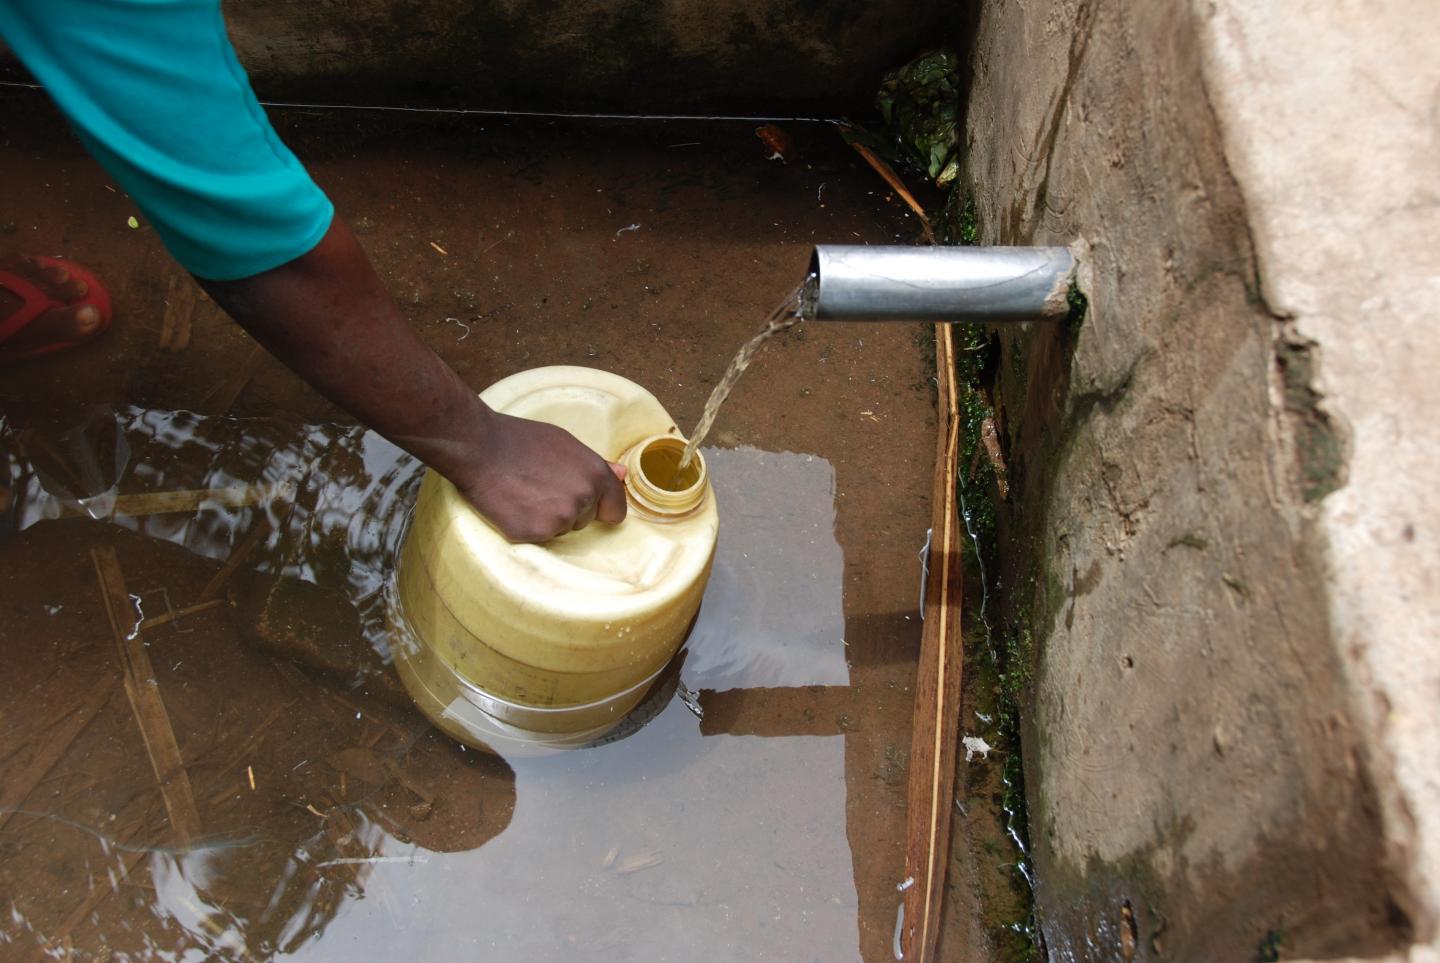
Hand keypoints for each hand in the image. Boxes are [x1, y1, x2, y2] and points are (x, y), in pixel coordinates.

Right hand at [450, 411, 627, 542]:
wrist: (480, 447)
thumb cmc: (522, 440)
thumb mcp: (566, 444)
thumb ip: (597, 464)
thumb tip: (622, 475)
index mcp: (596, 476)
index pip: (615, 511)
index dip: (600, 509)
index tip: (586, 505)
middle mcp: (583, 500)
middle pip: (585, 521)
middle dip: (567, 509)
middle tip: (540, 486)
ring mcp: (559, 520)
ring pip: (561, 530)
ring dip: (547, 519)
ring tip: (525, 493)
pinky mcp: (533, 534)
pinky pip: (537, 538)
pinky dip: (525, 526)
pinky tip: (513, 504)